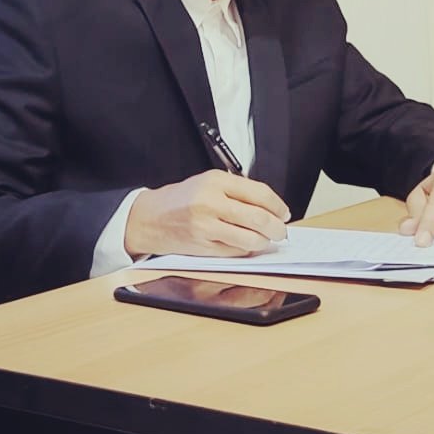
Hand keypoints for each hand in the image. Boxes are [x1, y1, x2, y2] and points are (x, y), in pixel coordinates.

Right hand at [124, 171, 290, 258]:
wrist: (149, 218)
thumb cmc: (181, 199)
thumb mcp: (208, 183)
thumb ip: (237, 191)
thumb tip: (270, 207)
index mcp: (216, 181)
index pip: (259, 194)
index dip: (278, 206)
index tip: (284, 213)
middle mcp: (211, 202)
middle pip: (259, 218)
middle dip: (277, 228)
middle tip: (281, 231)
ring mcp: (206, 226)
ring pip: (250, 238)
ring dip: (264, 242)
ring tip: (266, 240)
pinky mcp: (203, 246)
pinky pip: (235, 251)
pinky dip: (247, 249)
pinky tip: (247, 245)